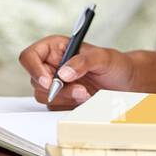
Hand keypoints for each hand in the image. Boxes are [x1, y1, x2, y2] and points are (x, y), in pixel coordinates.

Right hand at [18, 35, 142, 109]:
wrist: (126, 83)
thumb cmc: (115, 64)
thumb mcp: (103, 57)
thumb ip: (83, 61)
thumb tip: (62, 73)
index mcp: (55, 48)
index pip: (30, 56)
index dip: (34, 69)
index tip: (50, 81)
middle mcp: (51, 65)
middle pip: (36, 80)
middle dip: (58, 89)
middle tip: (81, 90)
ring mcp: (54, 83)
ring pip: (44, 96)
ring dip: (65, 98)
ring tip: (87, 93)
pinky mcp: (61, 99)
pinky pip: (54, 107)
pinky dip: (69, 105)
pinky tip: (85, 99)